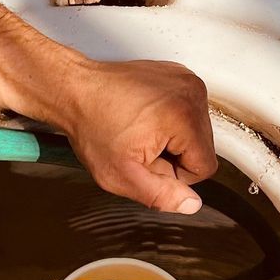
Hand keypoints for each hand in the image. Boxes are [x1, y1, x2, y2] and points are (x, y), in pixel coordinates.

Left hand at [54, 58, 215, 213]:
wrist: (75, 89)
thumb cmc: (92, 124)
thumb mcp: (122, 175)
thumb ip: (161, 196)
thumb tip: (191, 204)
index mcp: (184, 117)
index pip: (205, 166)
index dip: (176, 175)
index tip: (148, 162)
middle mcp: (191, 92)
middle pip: (202, 147)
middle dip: (174, 155)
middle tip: (141, 146)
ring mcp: (186, 80)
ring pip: (196, 130)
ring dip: (172, 138)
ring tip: (141, 130)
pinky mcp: (178, 74)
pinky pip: (187, 111)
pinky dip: (169, 119)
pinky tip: (144, 116)